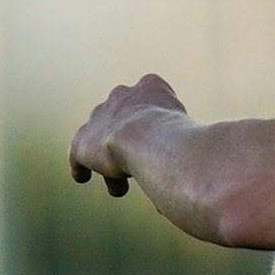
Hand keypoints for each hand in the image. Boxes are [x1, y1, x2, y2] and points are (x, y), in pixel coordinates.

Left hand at [67, 74, 190, 195]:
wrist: (149, 138)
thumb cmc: (181, 141)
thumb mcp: (192, 137)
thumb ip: (186, 149)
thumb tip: (196, 176)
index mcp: (151, 87)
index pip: (150, 95)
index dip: (154, 122)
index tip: (157, 141)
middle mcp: (123, 95)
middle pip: (123, 118)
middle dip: (129, 142)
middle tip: (138, 166)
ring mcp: (101, 116)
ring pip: (103, 137)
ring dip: (109, 160)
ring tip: (119, 187)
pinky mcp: (84, 140)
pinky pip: (78, 153)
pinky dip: (80, 166)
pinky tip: (83, 177)